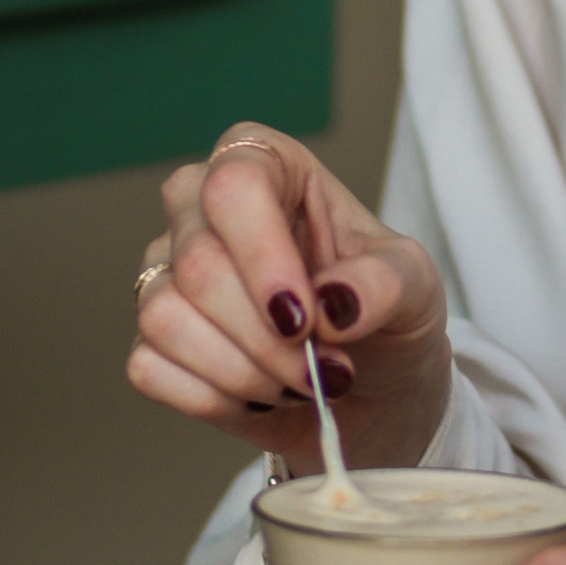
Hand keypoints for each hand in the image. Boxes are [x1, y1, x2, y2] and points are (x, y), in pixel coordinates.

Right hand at [126, 121, 451, 472]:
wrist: (375, 394)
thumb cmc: (388, 316)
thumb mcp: (416, 287)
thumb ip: (385, 283)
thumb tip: (333, 302)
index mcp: (270, 166)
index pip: (235, 184)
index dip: (264, 256)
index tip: (305, 317)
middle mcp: (204, 209)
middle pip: (198, 263)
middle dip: (266, 338)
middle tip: (319, 366)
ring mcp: (169, 273)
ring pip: (164, 316)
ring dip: (242, 372)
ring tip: (295, 381)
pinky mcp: (153, 338)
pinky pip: (150, 366)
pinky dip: (213, 398)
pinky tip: (257, 396)